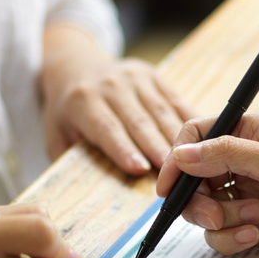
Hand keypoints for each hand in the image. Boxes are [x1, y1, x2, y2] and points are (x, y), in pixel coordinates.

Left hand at [41, 24, 197, 174]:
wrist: (76, 65)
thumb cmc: (67, 109)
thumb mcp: (55, 131)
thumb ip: (66, 158)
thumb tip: (81, 192)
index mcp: (83, 101)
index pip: (107, 128)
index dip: (123, 149)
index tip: (139, 169)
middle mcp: (111, 86)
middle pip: (138, 122)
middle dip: (157, 148)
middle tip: (174, 174)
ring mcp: (135, 78)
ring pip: (160, 112)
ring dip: (178, 139)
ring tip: (192, 163)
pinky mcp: (154, 76)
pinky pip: (175, 101)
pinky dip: (189, 120)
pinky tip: (203, 139)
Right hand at [156, 113, 258, 257]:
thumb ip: (226, 155)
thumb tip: (180, 152)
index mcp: (253, 133)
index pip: (198, 137)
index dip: (177, 160)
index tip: (167, 187)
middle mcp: (249, 162)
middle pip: (195, 179)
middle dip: (199, 201)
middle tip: (214, 213)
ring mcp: (253, 195)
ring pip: (207, 211)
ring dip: (222, 221)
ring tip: (256, 221)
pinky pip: (226, 234)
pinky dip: (234, 238)